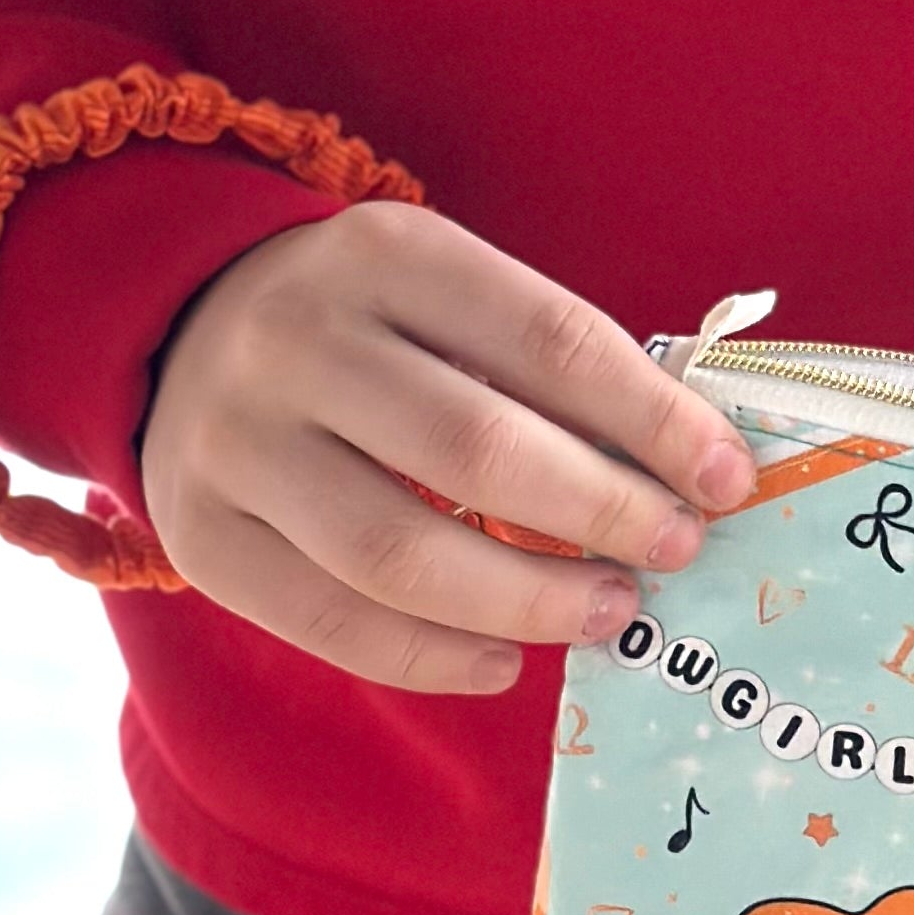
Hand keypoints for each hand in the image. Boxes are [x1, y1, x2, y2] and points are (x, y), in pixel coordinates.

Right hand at [141, 202, 754, 693]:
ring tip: (612, 611)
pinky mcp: (201, 536)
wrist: (186, 323)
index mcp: (387, 255)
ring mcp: (234, 442)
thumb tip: (691, 467)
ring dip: (529, 599)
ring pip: (399, 552)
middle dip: (603, 512)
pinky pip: (330, 621)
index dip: (652, 418)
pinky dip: (433, 656)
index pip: (548, 339)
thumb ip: (550, 363)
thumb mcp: (454, 293)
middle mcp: (297, 341)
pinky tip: (507, 659)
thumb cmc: (376, 322)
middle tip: (678, 551)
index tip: (727, 478)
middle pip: (477, 450)